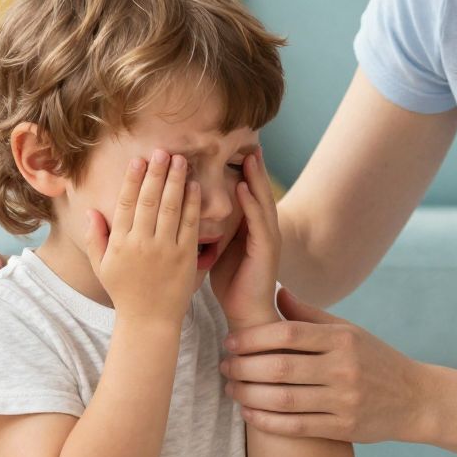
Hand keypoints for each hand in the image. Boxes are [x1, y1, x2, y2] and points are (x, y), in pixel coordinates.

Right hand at [86, 151, 202, 328]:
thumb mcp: (102, 266)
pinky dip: (192, 204)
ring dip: (176, 182)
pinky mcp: (185, 257)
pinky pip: (190, 225)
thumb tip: (90, 210)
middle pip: (150, 200)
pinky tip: (195, 187)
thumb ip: (94, 238)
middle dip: (157, 173)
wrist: (149, 321)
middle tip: (163, 151)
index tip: (139, 160)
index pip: (126, 203)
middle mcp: (142, 243)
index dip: (134, 179)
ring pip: (171, 208)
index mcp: (120, 243)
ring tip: (181, 161)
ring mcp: (165, 250)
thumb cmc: (125, 292)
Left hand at [210, 148, 281, 331]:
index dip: (240, 172)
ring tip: (249, 156)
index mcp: (249, 228)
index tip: (229, 149)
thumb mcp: (218, 250)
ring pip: (261, 201)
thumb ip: (212, 230)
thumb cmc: (231, 285)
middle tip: (247, 142)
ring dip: (255, 178)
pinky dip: (251, 203)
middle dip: (253, 168)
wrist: (246, 315)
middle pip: (257, 192)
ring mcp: (267, 239)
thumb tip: (189, 212)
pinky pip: (258, 222)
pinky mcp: (267, 250)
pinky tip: (242, 187)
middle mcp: (262, 229)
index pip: (246, 194)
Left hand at [218, 287, 431, 443]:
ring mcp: (345, 400)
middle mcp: (344, 368)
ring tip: (231, 388)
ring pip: (284, 399)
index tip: (230, 342)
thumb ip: (310, 315)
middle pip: (281, 367)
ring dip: (250, 394)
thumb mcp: (349, 332)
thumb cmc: (376, 360)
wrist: (416, 399)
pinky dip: (267, 421)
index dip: (253, 338)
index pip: (288, 333)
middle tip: (223, 366)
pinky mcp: (344, 428)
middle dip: (244, 367)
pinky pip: (297, 426)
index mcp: (342, 339)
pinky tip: (249, 413)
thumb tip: (275, 291)